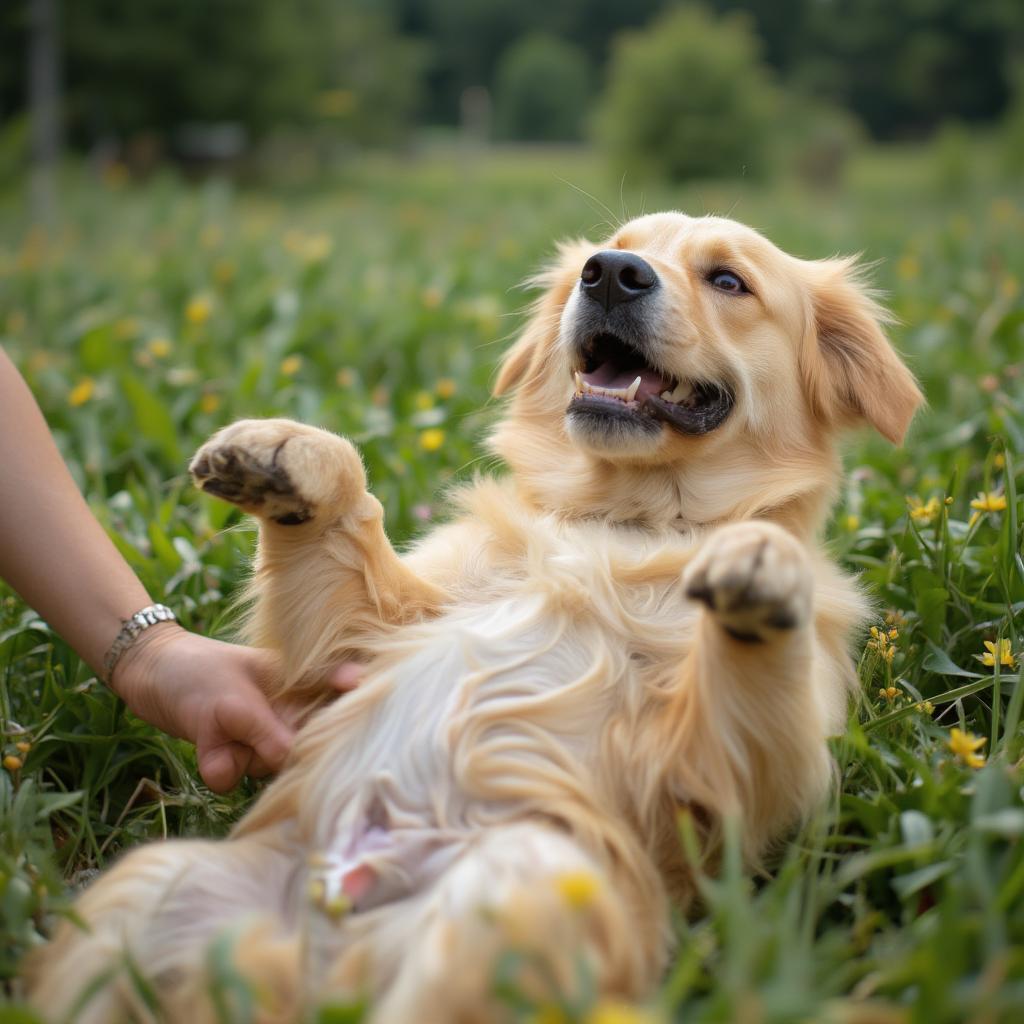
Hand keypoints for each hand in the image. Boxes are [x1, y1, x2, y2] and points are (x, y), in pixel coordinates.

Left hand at [111, 626, 359, 791]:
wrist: (146, 672)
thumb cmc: (199, 670)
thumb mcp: (237, 701)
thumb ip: (270, 736)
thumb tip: (296, 767)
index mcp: (300, 684)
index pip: (341, 702)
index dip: (350, 714)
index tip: (354, 724)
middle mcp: (286, 712)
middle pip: (304, 749)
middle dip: (276, 751)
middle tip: (251, 732)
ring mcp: (259, 734)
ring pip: (267, 768)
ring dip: (241, 760)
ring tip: (220, 732)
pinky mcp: (233, 753)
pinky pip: (235, 778)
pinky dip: (219, 768)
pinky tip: (207, 749)